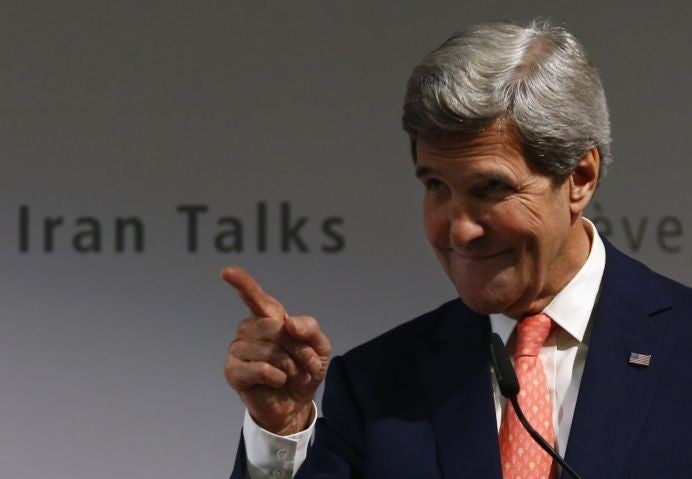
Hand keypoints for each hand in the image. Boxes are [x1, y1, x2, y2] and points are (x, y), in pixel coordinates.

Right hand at [221, 266, 330, 435]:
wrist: (297, 404)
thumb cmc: (304, 370)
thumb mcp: (320, 347)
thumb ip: (310, 328)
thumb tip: (289, 323)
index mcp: (269, 317)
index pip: (254, 296)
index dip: (242, 282)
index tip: (226, 271)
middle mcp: (250, 328)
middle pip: (275, 328)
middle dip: (299, 349)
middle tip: (308, 364)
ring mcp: (238, 349)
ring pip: (270, 350)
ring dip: (291, 366)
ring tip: (293, 375)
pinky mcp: (233, 371)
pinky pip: (259, 368)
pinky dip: (276, 376)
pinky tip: (278, 381)